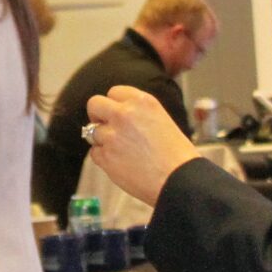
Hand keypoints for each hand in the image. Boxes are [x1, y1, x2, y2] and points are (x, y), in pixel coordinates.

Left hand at [84, 86, 200, 206]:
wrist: (180, 180)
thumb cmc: (177, 155)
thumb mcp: (161, 120)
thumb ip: (138, 114)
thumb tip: (119, 115)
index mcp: (141, 102)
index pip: (114, 92)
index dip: (113, 104)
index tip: (116, 114)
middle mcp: (124, 114)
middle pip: (95, 104)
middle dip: (98, 115)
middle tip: (106, 127)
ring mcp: (112, 135)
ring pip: (92, 131)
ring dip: (102, 140)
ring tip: (121, 152)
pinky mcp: (105, 156)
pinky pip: (94, 153)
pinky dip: (103, 158)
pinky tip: (120, 164)